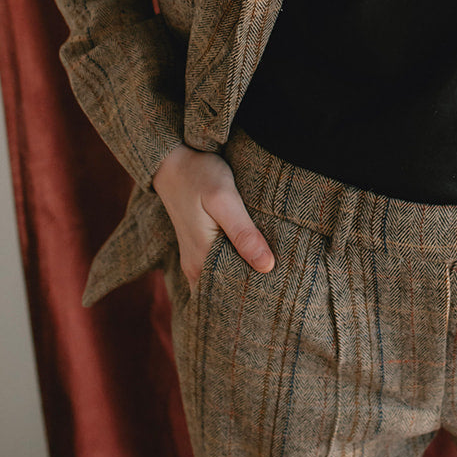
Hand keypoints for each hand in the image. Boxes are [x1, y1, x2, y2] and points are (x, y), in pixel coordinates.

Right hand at [152, 144, 274, 294]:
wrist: (171, 159)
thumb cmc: (199, 175)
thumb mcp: (224, 199)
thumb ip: (243, 233)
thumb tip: (267, 266)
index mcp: (202, 260)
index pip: (232, 295)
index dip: (257, 297)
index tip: (283, 295)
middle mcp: (195, 267)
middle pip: (228, 292)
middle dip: (253, 292)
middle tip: (285, 290)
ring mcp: (195, 258)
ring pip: (223, 281)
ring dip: (245, 279)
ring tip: (276, 279)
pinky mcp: (198, 248)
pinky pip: (218, 269)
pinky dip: (235, 268)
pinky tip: (255, 262)